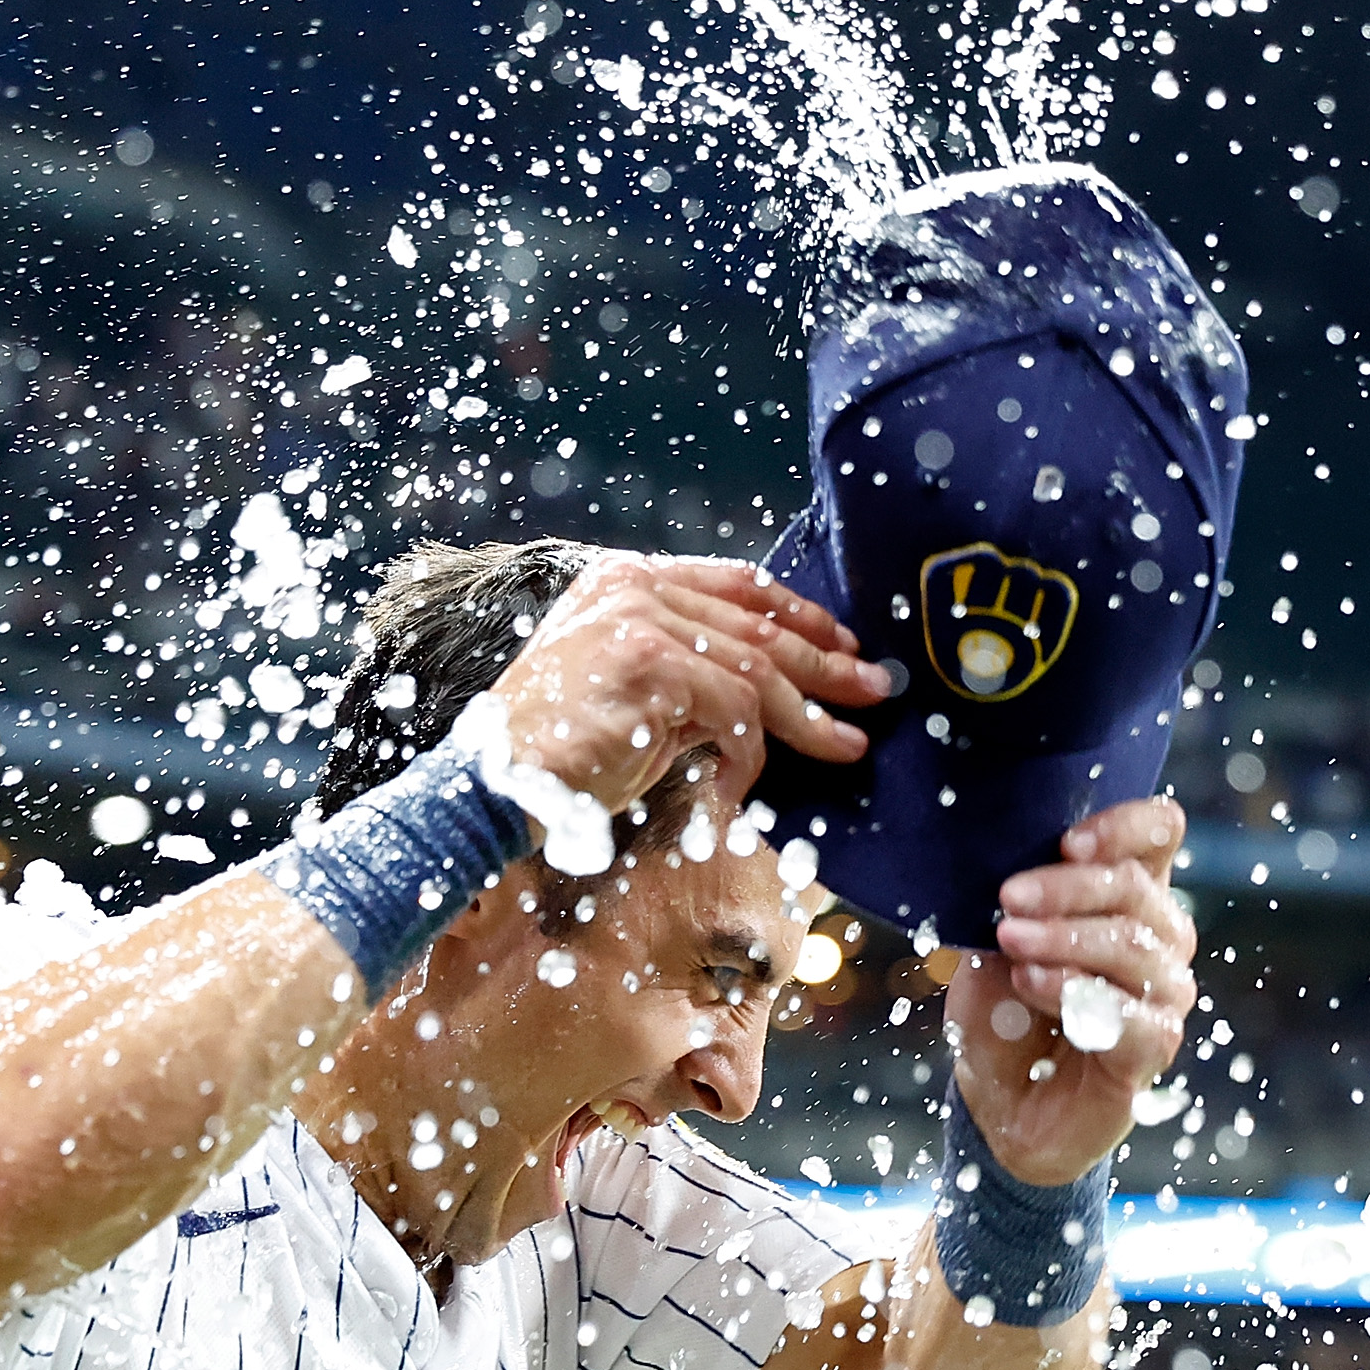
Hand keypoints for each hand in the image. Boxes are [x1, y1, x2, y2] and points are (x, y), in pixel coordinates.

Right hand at [486, 553, 891, 815]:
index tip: (842, 644)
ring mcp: (642, 621)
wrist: (494, 783)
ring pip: (757, 670)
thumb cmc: (555, 752)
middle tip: (875, 691)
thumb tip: (768, 693)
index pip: (734, 583)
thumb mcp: (628, 693)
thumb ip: (687, 674)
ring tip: (846, 745)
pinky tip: (741, 788)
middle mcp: (634, 587)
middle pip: (758, 623)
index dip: (799, 613)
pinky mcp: (652, 665)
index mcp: (624, 581)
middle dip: (825, 662)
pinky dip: (749, 756)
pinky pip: (735, 712)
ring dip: (808, 717)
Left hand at [945, 797, 1196, 1185]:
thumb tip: (1009, 873)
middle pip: (1137, 887)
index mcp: (1129, 895)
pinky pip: (1134, 1013)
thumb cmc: (1004, 1012)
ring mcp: (1164, 992)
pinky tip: (1033, 983)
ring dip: (1065, 938)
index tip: (1068, 841)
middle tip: (1008, 899)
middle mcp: (1161, 938)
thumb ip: (1012, 908)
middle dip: (1066, 888)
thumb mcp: (992, 948)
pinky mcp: (1155, 1046)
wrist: (1004, 1101)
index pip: (1159, 834)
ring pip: (1134, 946)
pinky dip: (1077, 990)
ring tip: (1011, 941)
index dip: (1125, 826)